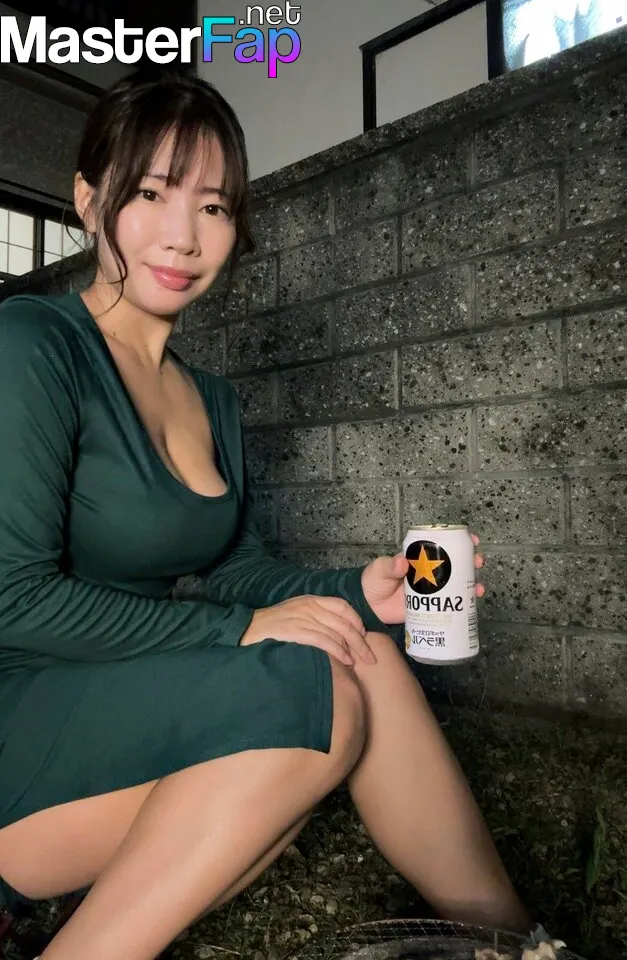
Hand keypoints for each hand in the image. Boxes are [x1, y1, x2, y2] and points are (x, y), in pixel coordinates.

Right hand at [239, 595, 375, 665]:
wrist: (248, 629)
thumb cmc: (272, 625)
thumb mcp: (295, 613)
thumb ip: (314, 618)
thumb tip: (336, 634)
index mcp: (310, 600)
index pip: (341, 606)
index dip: (356, 620)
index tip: (363, 634)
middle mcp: (310, 607)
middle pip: (344, 622)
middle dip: (360, 641)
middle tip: (371, 656)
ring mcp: (304, 618)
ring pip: (337, 633)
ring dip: (352, 649)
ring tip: (359, 662)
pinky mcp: (297, 631)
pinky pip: (325, 642)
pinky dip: (339, 652)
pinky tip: (346, 661)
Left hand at [361, 532, 485, 625]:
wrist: (368, 607)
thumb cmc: (373, 582)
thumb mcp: (379, 570)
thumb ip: (388, 566)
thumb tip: (402, 562)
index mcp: (419, 557)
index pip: (441, 544)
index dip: (458, 541)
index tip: (471, 539)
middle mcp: (429, 571)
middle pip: (455, 563)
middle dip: (470, 561)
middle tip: (477, 562)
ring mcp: (432, 590)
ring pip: (457, 583)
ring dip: (471, 583)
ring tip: (478, 587)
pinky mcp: (431, 607)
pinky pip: (450, 604)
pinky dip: (463, 604)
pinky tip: (472, 604)